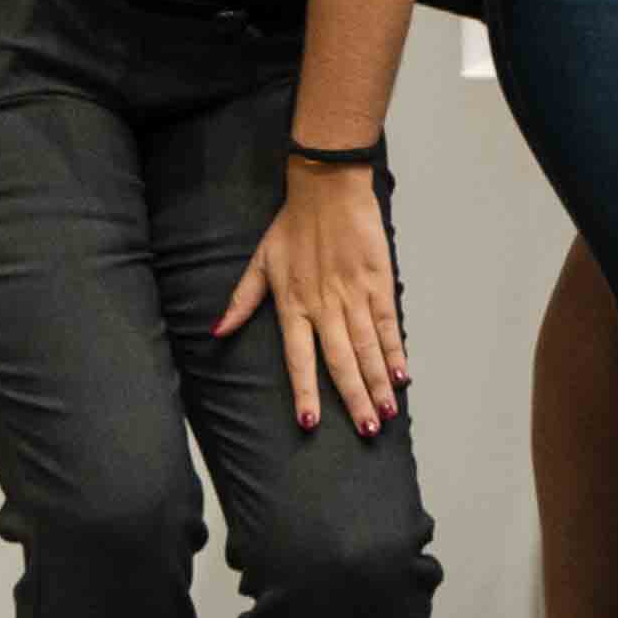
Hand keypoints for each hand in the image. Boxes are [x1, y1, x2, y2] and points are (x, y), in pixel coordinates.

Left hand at [213, 160, 407, 436]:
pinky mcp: (378, 281)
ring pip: (368, 347)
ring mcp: (355, 295)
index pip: (299, 359)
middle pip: (342, 361)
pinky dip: (395, 350)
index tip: (311, 422)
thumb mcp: (259, 263)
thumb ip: (241, 302)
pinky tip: (401, 373)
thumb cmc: (291, 226)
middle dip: (355, 398)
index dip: (305, 392)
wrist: (328, 188)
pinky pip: (388, 323)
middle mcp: (325, 306)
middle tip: (368, 430)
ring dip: (378, 382)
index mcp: (293, 305)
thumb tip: (215, 332)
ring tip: (386, 412)